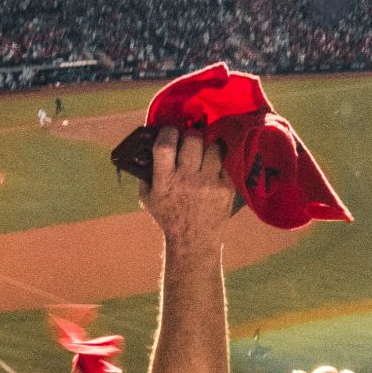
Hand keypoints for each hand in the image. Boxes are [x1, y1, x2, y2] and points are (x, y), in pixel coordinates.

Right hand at [141, 127, 234, 249]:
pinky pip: (225, 162)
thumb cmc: (169, 216)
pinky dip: (219, 161)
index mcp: (165, 180)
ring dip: (208, 146)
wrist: (193, 240)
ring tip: (204, 153)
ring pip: (213, 147)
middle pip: (193, 140)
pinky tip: (214, 167)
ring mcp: (209, 184)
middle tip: (190, 141)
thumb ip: (145, 172)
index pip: (166, 145)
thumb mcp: (148, 197)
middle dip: (191, 136)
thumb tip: (146, 146)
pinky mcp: (226, 188)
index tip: (170, 131)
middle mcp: (187, 180)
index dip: (168, 132)